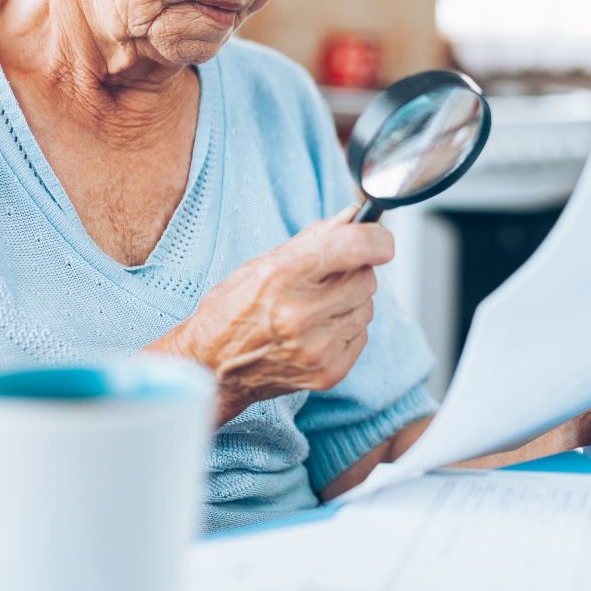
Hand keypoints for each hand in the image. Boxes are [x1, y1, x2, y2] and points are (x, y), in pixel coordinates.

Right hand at [151, 210, 392, 419]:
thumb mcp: (262, 263)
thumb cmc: (231, 312)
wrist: (211, 369)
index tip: (380, 240)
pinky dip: (346, 329)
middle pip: (366, 278)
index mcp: (283, 276)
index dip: (376, 239)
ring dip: (350, 302)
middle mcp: (301, 314)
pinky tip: (317, 331)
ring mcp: (317, 347)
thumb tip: (352, 218)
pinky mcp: (328, 372)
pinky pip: (361, 335)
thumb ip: (313, 239)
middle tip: (328, 278)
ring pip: (367, 307)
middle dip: (355, 272)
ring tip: (315, 308)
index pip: (354, 247)